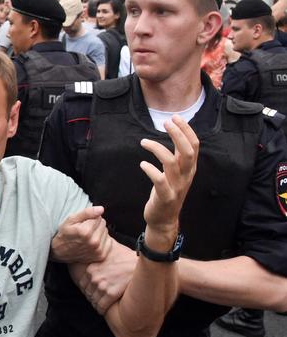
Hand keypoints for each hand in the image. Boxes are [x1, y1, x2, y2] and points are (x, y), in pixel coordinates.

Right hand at [51, 206, 111, 263]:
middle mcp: (93, 242)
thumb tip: (101, 209)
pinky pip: (109, 242)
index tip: (83, 223)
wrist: (61, 252)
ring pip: (106, 232)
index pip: (98, 217)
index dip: (90, 218)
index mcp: (85, 232)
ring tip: (88, 237)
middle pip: (103, 224)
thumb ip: (86, 213)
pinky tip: (92, 243)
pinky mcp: (101, 256)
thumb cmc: (65, 234)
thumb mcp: (71, 220)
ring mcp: (98, 250)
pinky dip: (102, 241)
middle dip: (95, 225)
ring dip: (99, 233)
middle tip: (85, 230)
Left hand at [71, 244, 136, 313]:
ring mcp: (102, 286)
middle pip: (87, 293)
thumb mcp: (108, 251)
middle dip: (91, 297)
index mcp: (91, 268)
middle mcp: (94, 277)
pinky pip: (101, 306)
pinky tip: (103, 310)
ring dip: (96, 304)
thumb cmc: (126, 256)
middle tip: (96, 300)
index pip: (82, 284)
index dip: (87, 289)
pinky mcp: (111, 294)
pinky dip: (101, 309)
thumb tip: (95, 249)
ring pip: (93, 301)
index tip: (92, 291)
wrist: (141, 264)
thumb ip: (99, 254)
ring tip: (99, 305)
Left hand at [140, 116, 198, 245]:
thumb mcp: (175, 173)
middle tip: (166, 122)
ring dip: (157, 148)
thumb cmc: (167, 191)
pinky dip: (150, 169)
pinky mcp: (165, 197)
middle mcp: (186, 176)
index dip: (186, 130)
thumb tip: (176, 132)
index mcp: (189, 169)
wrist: (164, 219)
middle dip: (178, 134)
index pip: (194, 145)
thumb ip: (177, 155)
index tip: (175, 118)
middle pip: (187, 151)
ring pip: (172, 162)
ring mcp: (177, 187)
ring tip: (144, 142)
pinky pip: (159, 180)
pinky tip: (142, 164)